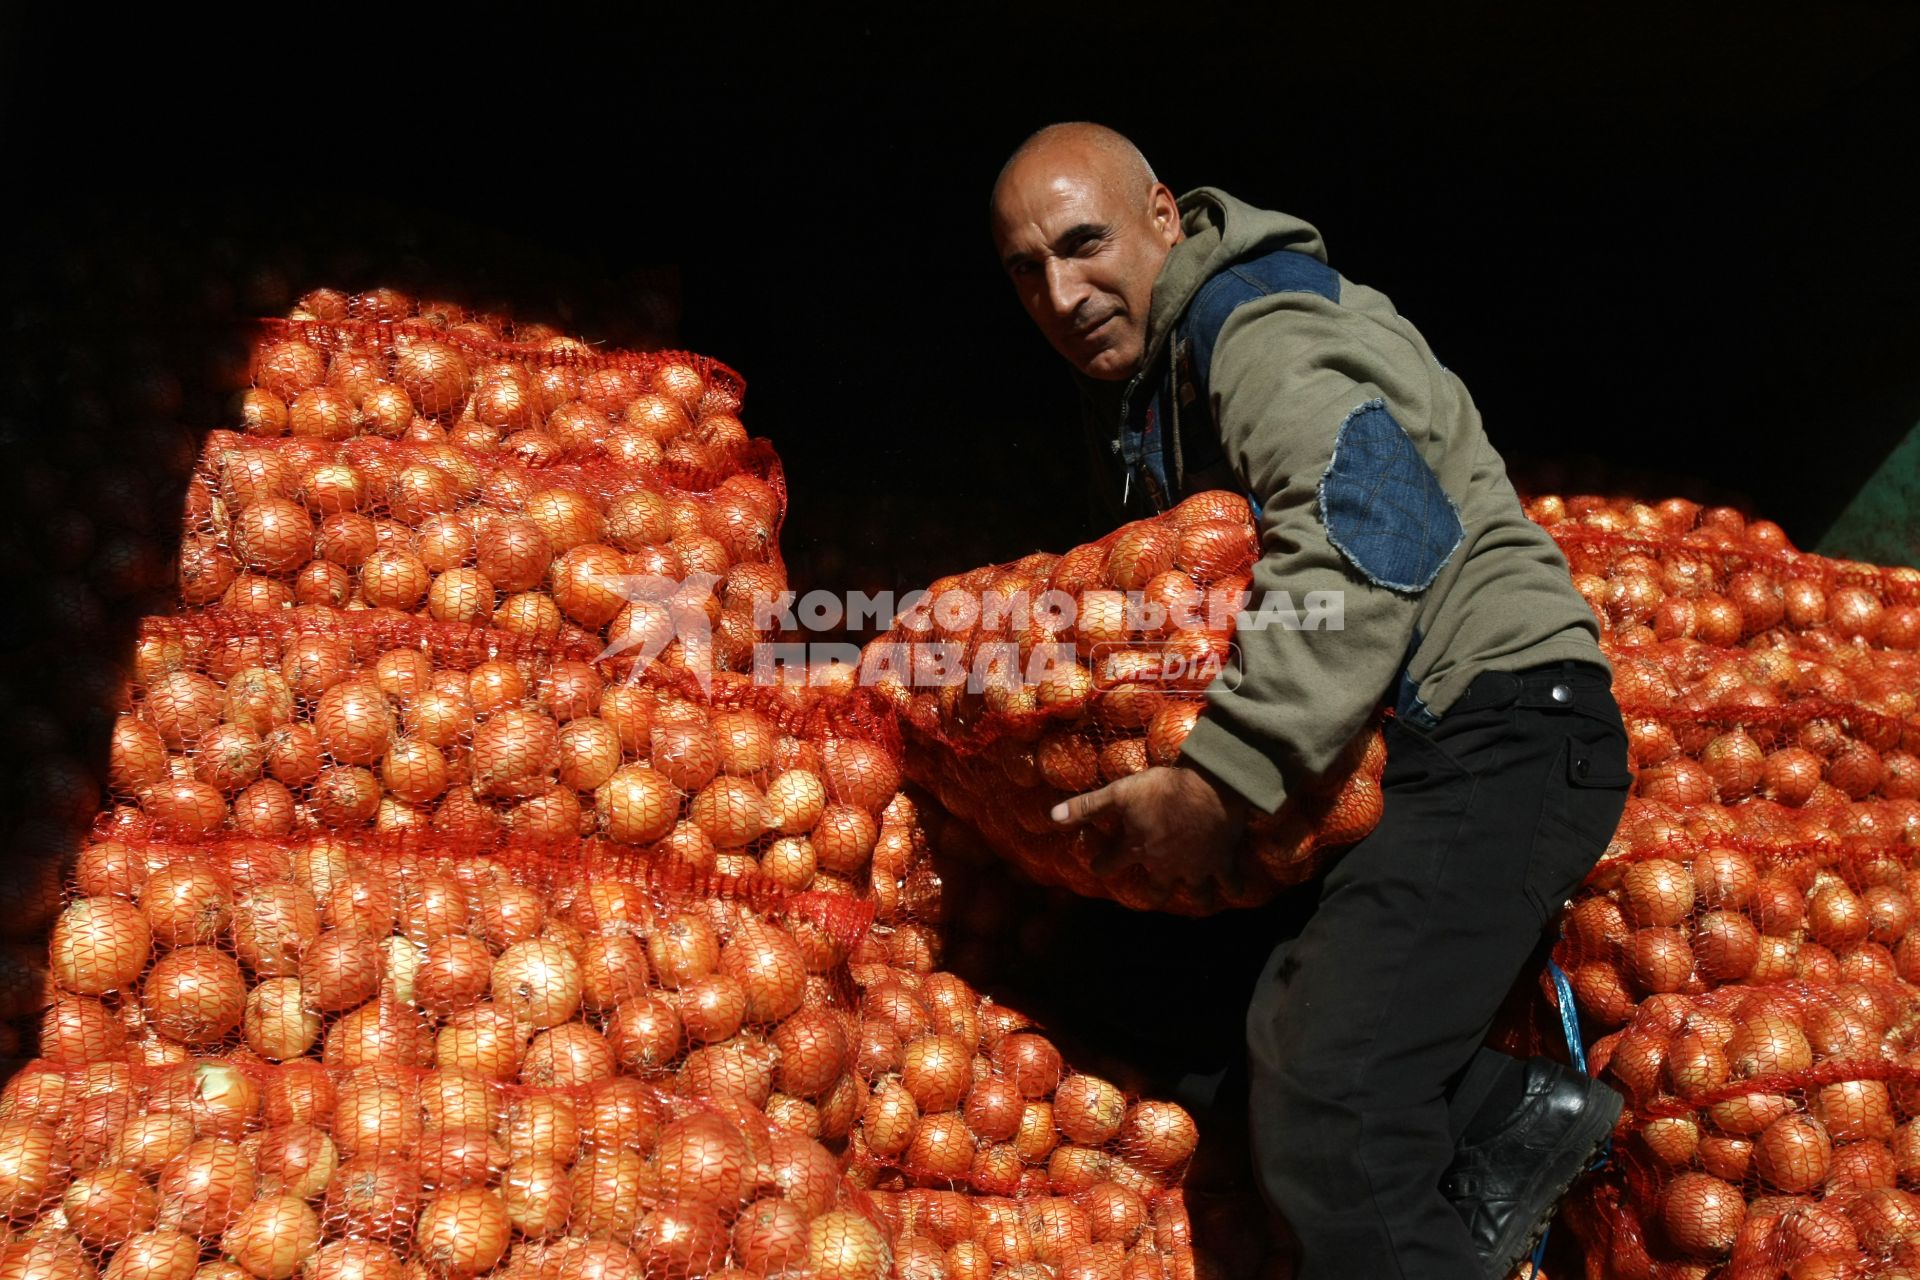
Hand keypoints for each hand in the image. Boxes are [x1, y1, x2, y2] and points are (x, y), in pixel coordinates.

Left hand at [1051, 765, 1249, 884]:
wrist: (1212, 788)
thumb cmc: (1164, 789)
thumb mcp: (1120, 792)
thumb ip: (1087, 806)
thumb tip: (1052, 817)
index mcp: (1137, 850)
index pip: (1109, 865)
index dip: (1101, 864)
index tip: (1099, 864)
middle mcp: (1165, 866)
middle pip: (1156, 891)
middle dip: (1152, 894)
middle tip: (1152, 892)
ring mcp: (1195, 868)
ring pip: (1196, 895)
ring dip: (1195, 898)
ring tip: (1196, 899)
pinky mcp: (1222, 862)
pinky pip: (1230, 883)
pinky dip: (1233, 887)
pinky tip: (1234, 888)